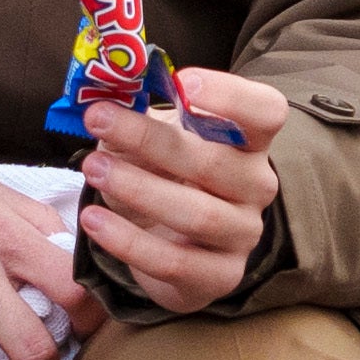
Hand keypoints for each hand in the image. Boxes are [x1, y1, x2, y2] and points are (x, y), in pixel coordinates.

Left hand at [74, 64, 295, 313]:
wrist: (168, 244)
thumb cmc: (163, 174)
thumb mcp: (150, 136)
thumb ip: (135, 112)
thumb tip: (102, 90)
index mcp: (249, 142)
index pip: (266, 112)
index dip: (231, 95)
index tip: (183, 82)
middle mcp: (256, 186)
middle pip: (215, 162)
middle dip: (151, 139)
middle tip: (99, 120)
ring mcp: (242, 234)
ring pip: (198, 215)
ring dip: (139, 189)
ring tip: (93, 170)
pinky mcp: (219, 276)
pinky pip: (175, 263)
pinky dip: (129, 242)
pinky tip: (93, 221)